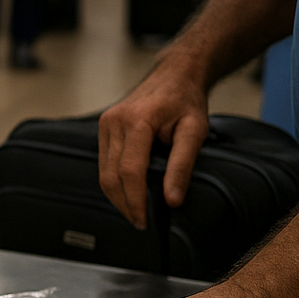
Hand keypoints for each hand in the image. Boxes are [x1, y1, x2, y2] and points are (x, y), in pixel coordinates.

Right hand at [98, 58, 209, 228]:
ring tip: (135, 212)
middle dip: (124, 204)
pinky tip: (129, 192)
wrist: (175, 74)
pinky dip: (114, 181)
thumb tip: (172, 200)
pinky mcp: (104, 127)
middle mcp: (115, 121)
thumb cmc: (186, 100)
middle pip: (111, 175)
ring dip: (117, 196)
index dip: (136, 200)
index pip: (129, 171)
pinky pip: (104, 162)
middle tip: (140, 223)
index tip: (145, 220)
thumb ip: (182, 166)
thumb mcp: (195, 131)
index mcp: (137, 120)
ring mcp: (105, 123)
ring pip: (103, 172)